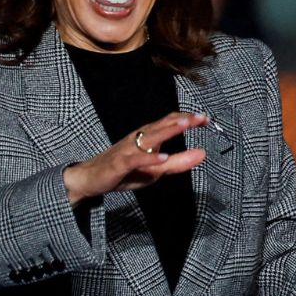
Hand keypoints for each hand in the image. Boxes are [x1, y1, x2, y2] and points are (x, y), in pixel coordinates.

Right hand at [63, 112, 208, 205]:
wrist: (90, 178)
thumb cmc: (123, 172)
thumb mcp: (156, 170)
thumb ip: (179, 162)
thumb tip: (202, 154)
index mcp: (147, 137)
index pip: (169, 122)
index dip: (187, 119)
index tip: (205, 118)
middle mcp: (137, 138)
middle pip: (162, 125)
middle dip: (182, 120)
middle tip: (200, 117)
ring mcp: (128, 150)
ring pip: (149, 137)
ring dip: (167, 130)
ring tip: (184, 125)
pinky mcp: (119, 163)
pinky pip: (135, 159)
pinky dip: (149, 158)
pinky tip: (162, 158)